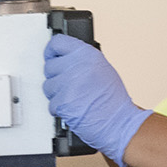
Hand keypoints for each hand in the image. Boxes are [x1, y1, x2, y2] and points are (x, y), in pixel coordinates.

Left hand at [43, 34, 151, 166]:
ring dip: (57, 94)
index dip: (52, 52)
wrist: (119, 123)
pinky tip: (74, 108)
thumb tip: (65, 58)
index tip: (52, 57)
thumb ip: (82, 60)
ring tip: (74, 99)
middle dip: (57, 78)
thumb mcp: (103, 69)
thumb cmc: (114, 100)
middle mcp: (77, 65)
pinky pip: (51, 103)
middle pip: (49, 66)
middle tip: (69, 86)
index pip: (57, 43)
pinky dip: (60, 109)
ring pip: (48, 86)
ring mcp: (69, 83)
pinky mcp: (63, 101)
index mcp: (87, 54)